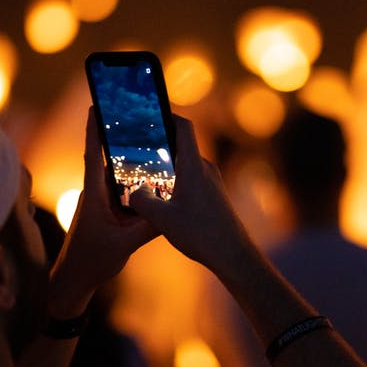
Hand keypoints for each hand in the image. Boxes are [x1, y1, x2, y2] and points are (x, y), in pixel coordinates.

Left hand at [48, 108, 157, 315]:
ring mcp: (100, 203)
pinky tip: (150, 178)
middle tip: (134, 114)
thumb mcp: (125, 244)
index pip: (94, 154)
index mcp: (94, 195)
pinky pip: (121, 191)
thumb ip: (148, 227)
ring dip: (127, 158)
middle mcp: (95, 193)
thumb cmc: (92, 262)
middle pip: (107, 157)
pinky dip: (133, 181)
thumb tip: (173, 210)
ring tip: (147, 140)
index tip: (97, 104)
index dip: (96, 128)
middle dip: (118, 135)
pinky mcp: (106, 213)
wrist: (74, 282)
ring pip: (115, 174)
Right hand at [129, 115, 252, 275]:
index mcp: (194, 166)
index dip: (167, 115)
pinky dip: (176, 181)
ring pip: (186, 165)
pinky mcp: (214, 196)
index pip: (184, 127)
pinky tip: (163, 197)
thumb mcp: (161, 219)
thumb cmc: (201, 234)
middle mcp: (206, 169)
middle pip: (182, 146)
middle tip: (137, 144)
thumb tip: (133, 193)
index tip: (150, 111)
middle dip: (160, 143)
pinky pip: (192, 180)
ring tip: (145, 172)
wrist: (234, 255)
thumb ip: (141, 201)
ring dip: (168, 166)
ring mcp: (212, 183)